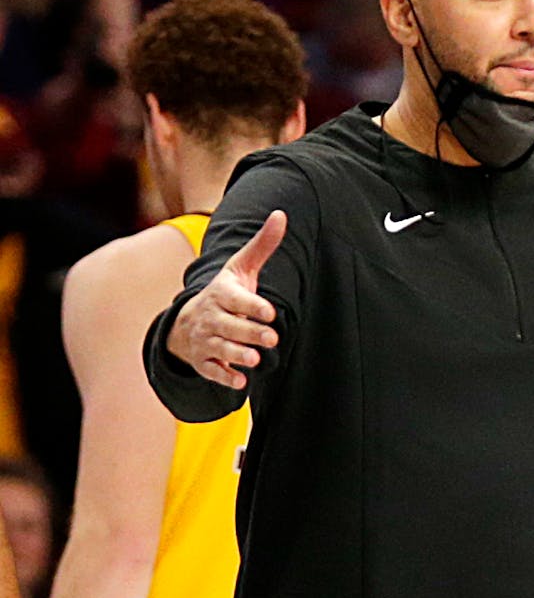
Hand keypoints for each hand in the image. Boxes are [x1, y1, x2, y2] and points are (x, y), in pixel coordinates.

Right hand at [166, 211, 285, 389]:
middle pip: (229, 326)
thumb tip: (282, 214)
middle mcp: (210, 317)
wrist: (187, 320)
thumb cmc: (225, 291)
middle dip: (249, 333)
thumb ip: (262, 245)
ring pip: (219, 349)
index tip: (270, 312)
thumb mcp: (240, 267)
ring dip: (236, 356)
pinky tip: (240, 383)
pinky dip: (223, 378)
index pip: (236, 300)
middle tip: (272, 338)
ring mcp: (205, 340)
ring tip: (255, 360)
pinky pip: (211, 371)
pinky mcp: (203, 360)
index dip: (252, 306)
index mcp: (221, 294)